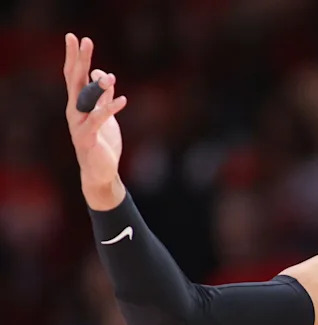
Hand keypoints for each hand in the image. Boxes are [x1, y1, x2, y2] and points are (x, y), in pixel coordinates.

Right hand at [63, 34, 127, 205]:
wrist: (100, 171)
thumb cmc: (102, 142)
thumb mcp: (105, 114)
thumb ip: (103, 96)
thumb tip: (105, 76)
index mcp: (78, 103)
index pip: (74, 75)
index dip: (76, 57)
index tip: (79, 38)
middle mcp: (74, 110)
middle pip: (75, 80)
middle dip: (79, 60)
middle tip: (83, 40)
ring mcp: (78, 123)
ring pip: (85, 99)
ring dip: (98, 86)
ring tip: (110, 76)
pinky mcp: (88, 137)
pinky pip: (98, 119)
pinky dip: (110, 108)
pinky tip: (123, 99)